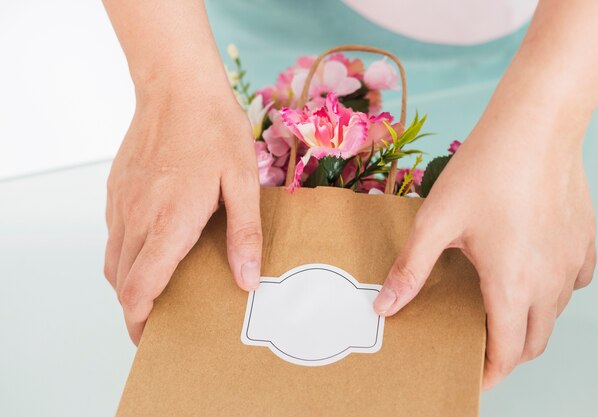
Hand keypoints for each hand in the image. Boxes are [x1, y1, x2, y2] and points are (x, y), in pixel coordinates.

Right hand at [104, 82, 260, 344]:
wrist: (177, 87)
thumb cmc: (214, 130)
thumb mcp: (242, 181)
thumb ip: (244, 234)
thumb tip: (246, 280)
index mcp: (170, 222)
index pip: (140, 288)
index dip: (141, 320)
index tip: (152, 336)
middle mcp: (137, 218)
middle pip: (122, 283)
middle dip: (136, 309)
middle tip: (161, 319)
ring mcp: (121, 203)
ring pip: (113, 261)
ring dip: (129, 283)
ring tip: (156, 290)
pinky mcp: (116, 190)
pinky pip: (113, 235)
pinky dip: (126, 255)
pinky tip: (153, 247)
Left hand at [373, 121, 595, 388]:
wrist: (536, 126)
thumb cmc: (486, 170)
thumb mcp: (436, 222)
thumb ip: (411, 269)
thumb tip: (385, 307)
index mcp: (513, 285)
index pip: (508, 352)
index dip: (490, 371)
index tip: (474, 376)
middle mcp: (550, 282)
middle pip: (535, 341)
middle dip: (509, 353)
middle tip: (481, 346)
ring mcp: (573, 262)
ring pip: (555, 313)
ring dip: (530, 322)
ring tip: (500, 309)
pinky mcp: (584, 240)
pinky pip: (573, 282)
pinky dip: (552, 291)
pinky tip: (530, 272)